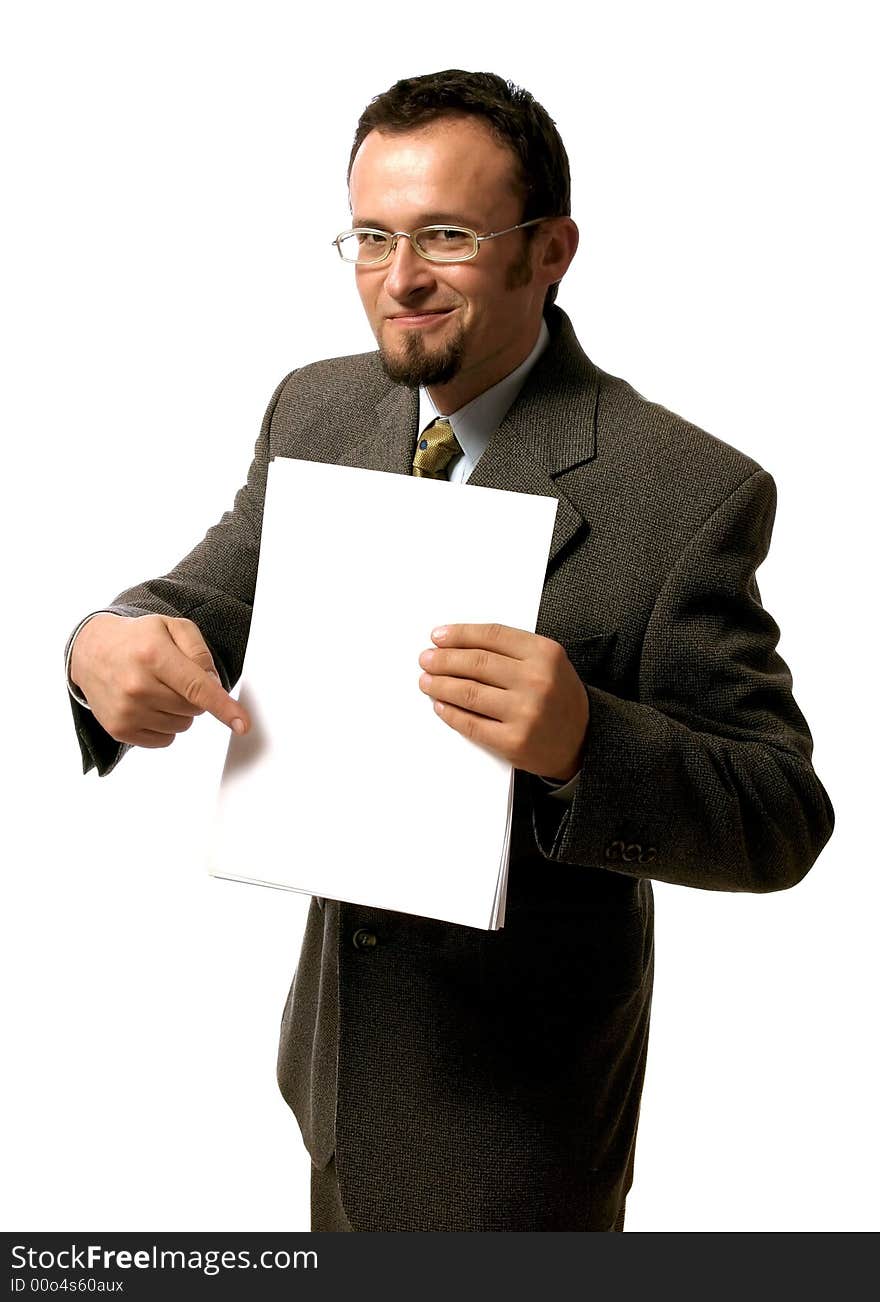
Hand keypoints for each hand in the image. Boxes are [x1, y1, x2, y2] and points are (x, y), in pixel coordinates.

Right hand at [69, 613, 249, 747]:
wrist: (91, 652)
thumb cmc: (138, 639)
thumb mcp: (172, 627)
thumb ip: (200, 652)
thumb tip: (215, 685)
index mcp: (153, 655)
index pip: (197, 688)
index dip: (223, 707)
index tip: (243, 724)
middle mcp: (137, 686)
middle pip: (194, 709)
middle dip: (194, 696)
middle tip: (173, 678)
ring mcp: (126, 711)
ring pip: (182, 726)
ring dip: (179, 711)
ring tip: (157, 689)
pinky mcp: (119, 729)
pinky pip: (165, 740)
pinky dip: (164, 725)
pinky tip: (148, 705)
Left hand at [417, 623, 588, 779]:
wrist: (583, 741)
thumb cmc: (559, 697)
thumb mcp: (548, 663)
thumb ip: (512, 650)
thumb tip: (458, 644)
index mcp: (545, 654)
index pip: (492, 636)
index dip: (460, 634)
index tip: (438, 636)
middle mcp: (537, 680)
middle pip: (476, 663)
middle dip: (444, 660)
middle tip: (426, 659)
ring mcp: (525, 712)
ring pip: (468, 692)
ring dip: (440, 685)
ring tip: (427, 681)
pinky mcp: (514, 741)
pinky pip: (471, 723)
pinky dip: (450, 713)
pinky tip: (440, 705)